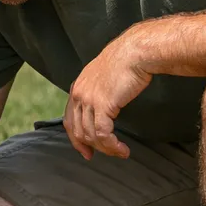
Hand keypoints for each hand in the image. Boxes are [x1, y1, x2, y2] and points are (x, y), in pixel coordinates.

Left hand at [64, 36, 151, 159]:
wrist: (135, 52)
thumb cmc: (127, 61)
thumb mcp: (105, 76)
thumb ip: (99, 91)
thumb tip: (106, 107)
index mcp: (78, 87)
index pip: (69, 119)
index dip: (76, 139)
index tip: (86, 151)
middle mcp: (79, 94)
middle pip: (78, 130)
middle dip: (91, 147)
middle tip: (107, 154)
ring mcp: (88, 100)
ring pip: (90, 135)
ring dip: (106, 148)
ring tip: (120, 152)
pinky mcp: (102, 105)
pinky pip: (102, 134)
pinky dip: (112, 145)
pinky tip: (122, 149)